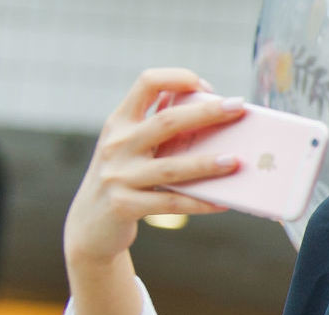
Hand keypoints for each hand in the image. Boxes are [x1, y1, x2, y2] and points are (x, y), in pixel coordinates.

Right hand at [65, 69, 245, 264]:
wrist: (90, 223)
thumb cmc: (122, 177)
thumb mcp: (130, 146)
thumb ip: (157, 126)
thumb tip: (206, 107)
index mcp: (120, 122)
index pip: (147, 83)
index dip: (177, 77)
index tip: (205, 86)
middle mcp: (117, 144)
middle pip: (167, 121)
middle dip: (206, 112)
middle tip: (239, 107)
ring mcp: (119, 175)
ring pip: (171, 167)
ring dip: (206, 163)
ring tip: (236, 161)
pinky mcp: (125, 205)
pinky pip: (170, 203)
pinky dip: (199, 203)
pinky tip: (223, 203)